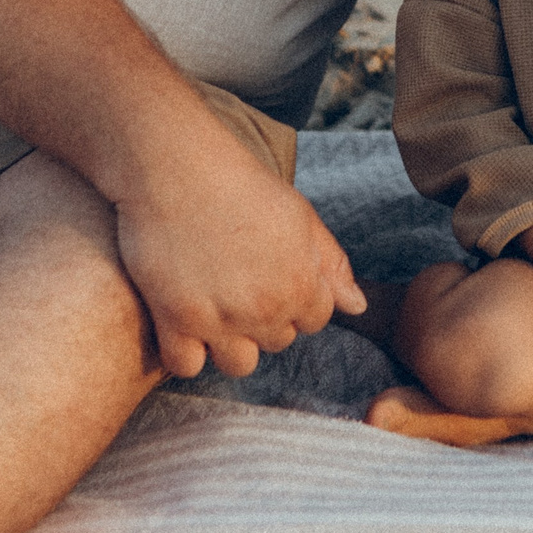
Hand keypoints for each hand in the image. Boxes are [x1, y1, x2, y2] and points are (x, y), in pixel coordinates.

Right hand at [112, 111, 365, 379]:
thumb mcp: (300, 216)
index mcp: (301, 285)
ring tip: (215, 305)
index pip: (315, 321)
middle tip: (239, 280)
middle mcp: (265, 308)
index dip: (296, 298)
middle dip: (265, 318)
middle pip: (278, 342)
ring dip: (231, 343)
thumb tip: (357, 306)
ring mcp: (219, 319)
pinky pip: (187, 366)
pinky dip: (186, 351)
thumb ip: (332, 265)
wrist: (177, 167)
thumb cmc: (241, 185)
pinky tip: (184, 319)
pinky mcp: (175, 320)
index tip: (270, 273)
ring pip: (239, 364)